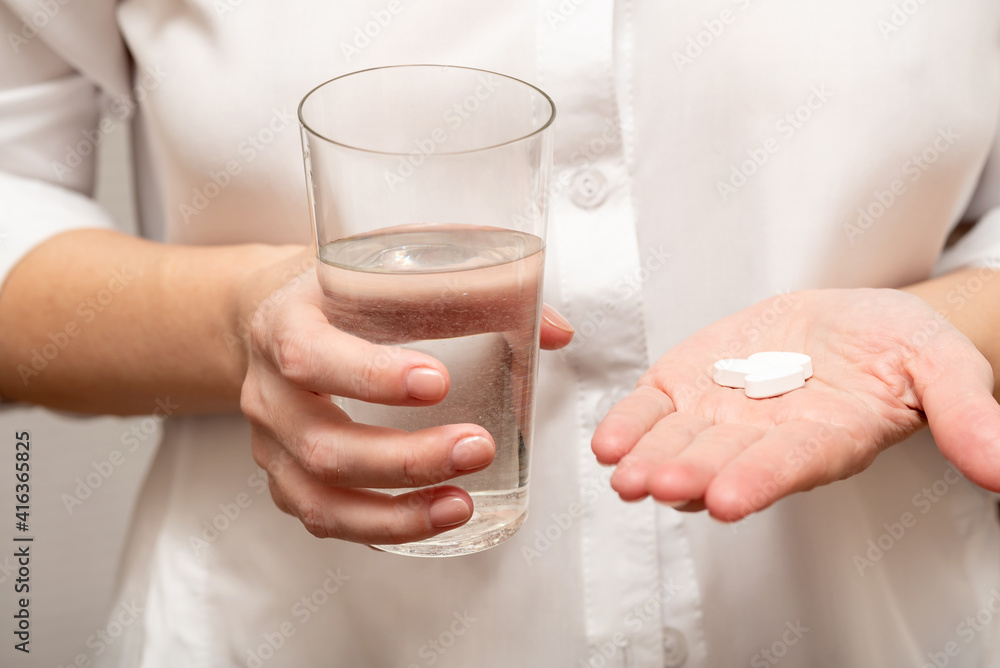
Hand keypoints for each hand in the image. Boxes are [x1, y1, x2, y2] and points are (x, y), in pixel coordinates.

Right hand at [238, 251, 573, 543]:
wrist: (272, 314)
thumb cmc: (343, 292)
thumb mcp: (388, 267)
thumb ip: (471, 289)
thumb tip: (555, 331)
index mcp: (285, 323)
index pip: (311, 356)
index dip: (372, 376)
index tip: (440, 382)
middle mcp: (269, 390)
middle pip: (323, 444)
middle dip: (406, 458)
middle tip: (478, 448)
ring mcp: (272, 443)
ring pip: (320, 497)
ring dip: (396, 511)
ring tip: (462, 504)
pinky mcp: (285, 477)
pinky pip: (324, 519)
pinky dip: (381, 528)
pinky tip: (435, 518)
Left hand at [591, 288, 999, 520]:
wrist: (850, 322)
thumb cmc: (896, 347)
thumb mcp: (943, 365)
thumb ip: (964, 412)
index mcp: (828, 437)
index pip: (793, 464)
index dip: (762, 479)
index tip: (732, 498)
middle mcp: (767, 438)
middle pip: (725, 461)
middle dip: (693, 474)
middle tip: (662, 484)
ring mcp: (722, 414)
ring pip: (681, 442)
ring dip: (650, 458)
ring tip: (623, 473)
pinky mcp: (689, 384)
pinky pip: (654, 408)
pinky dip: (630, 422)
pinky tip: (607, 441)